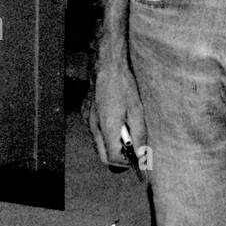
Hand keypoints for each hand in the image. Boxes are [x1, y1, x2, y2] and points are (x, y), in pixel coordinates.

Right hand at [82, 53, 148, 167]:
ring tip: (126, 132)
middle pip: (103, 155)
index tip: (137, 159)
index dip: (126, 162)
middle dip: (118, 157)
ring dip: (111, 144)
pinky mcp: (85, 112)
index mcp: (107, 127)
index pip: (113, 158)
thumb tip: (141, 153)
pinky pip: (94, 131)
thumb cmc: (123, 84)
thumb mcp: (137, 109)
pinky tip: (116, 120)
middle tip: (133, 150)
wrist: (106, 63)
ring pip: (98, 143)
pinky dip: (105, 133)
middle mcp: (93, 126)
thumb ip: (139, 133)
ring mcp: (86, 119)